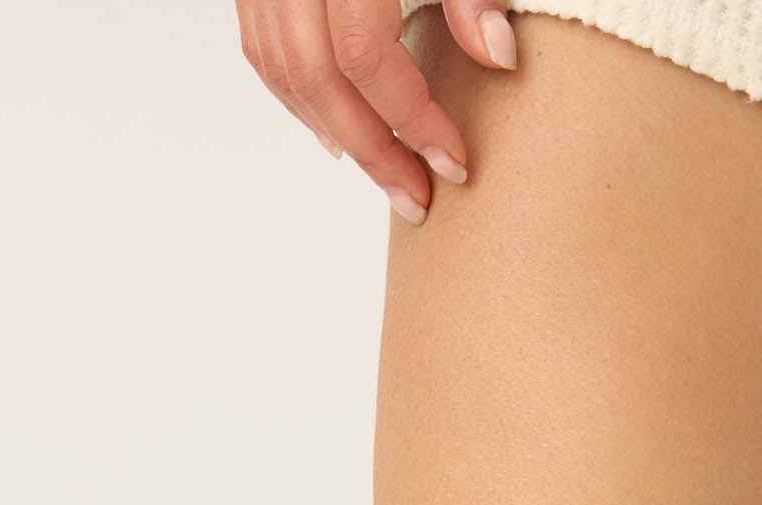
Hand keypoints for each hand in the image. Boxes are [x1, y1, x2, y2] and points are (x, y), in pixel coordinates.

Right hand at [237, 4, 518, 224]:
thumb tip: (499, 57)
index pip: (366, 56)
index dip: (412, 119)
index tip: (454, 165)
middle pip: (319, 80)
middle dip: (373, 150)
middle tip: (417, 198)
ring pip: (283, 71)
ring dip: (332, 131)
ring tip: (384, 172)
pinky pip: (262, 49)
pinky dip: (298, 96)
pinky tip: (333, 126)